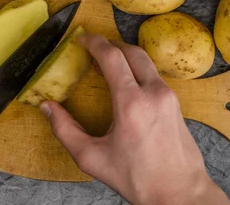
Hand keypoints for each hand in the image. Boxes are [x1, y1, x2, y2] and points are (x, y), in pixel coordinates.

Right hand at [40, 35, 229, 204]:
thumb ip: (66, 130)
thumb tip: (48, 108)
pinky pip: (154, 75)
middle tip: (93, 48)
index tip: (82, 40)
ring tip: (107, 64)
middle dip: (110, 44)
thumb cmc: (138, 178)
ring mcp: (168, 96)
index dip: (94, 43)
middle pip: (131, 51)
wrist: (180, 193)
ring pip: (145, 62)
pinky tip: (126, 82)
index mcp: (132, 103)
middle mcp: (153, 93)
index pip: (112, 57)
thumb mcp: (93, 158)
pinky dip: (137, 70)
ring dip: (125, 56)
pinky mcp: (175, 103)